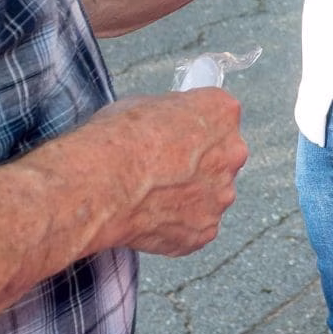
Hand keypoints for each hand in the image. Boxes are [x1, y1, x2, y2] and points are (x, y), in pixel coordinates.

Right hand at [78, 89, 249, 256]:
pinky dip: (176, 224)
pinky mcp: (205, 230)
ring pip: (209, 195)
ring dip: (188, 196)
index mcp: (222, 113)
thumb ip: (170, 116)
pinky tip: (149, 216)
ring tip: (151, 196)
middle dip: (197, 164)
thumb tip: (166, 125)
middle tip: (163, 169)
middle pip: (220, 158)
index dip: (193, 126)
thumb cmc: (117, 141)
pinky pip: (195, 226)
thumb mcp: (143, 103)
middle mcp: (231, 154)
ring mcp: (220, 196)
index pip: (219, 115)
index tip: (177, 134)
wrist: (101, 184)